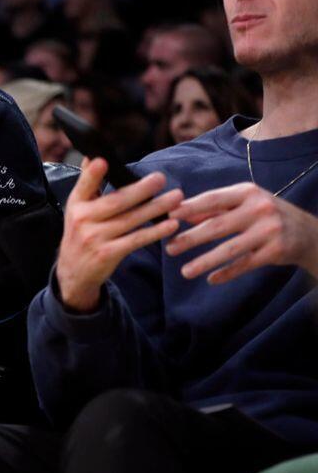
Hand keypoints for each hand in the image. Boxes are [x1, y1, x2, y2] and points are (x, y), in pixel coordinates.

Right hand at [56, 157, 183, 311]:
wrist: (73, 272)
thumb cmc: (80, 233)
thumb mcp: (77, 208)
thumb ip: (87, 184)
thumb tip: (93, 156)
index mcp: (76, 204)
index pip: (84, 186)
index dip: (92, 174)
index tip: (102, 160)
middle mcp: (83, 220)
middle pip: (115, 202)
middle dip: (140, 190)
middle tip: (160, 178)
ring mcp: (95, 238)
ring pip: (130, 220)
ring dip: (155, 208)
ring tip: (176, 197)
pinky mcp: (108, 254)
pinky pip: (136, 240)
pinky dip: (155, 232)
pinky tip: (171, 224)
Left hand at [166, 182, 317, 283]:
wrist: (308, 232)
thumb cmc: (266, 214)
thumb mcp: (244, 203)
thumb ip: (214, 207)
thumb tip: (179, 213)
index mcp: (248, 192)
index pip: (213, 199)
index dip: (190, 208)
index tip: (168, 216)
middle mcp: (259, 209)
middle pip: (218, 225)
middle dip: (191, 238)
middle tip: (169, 248)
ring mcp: (269, 231)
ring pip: (230, 249)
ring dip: (205, 261)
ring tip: (185, 272)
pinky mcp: (276, 251)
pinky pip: (245, 264)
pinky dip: (227, 273)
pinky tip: (211, 280)